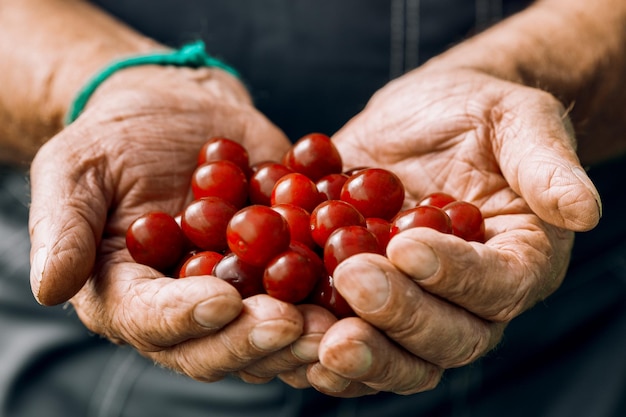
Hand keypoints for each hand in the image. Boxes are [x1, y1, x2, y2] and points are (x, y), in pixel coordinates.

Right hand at [28, 65, 321, 381]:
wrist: (176, 111)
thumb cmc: (115, 141)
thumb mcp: (75, 173)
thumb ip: (65, 229)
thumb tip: (52, 287)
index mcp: (132, 298)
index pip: (153, 323)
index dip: (186, 318)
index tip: (222, 299)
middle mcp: (190, 310)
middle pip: (221, 343)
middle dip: (258, 339)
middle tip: (296, 325)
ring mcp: (243, 292)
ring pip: (274, 329)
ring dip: (309, 329)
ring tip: (343, 317)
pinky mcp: (283, 264)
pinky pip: (311, 284)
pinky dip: (338, 284)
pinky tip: (367, 271)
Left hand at [306, 67, 601, 395]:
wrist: (423, 118)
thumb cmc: (479, 115)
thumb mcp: (519, 121)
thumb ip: (547, 165)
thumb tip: (584, 210)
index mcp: (514, 263)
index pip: (496, 289)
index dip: (455, 276)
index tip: (409, 245)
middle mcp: (465, 301)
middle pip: (444, 339)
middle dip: (397, 316)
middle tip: (353, 279)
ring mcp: (410, 305)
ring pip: (394, 357)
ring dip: (354, 352)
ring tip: (309, 330)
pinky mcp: (359, 297)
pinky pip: (344, 335)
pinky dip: (311, 340)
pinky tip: (278, 324)